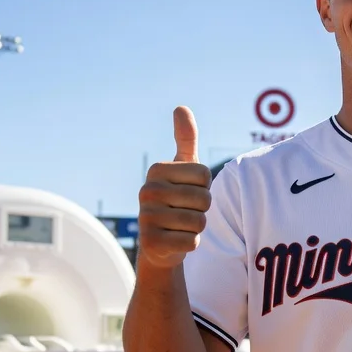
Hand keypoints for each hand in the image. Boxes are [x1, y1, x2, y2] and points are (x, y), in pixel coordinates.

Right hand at [137, 106, 211, 269]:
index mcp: (157, 170)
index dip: (205, 186)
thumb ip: (185, 140)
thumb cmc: (178, 200)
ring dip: (197, 227)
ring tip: (181, 225)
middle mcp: (147, 191)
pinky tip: (176, 241)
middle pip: (204, 198)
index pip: (204, 174)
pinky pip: (191, 242)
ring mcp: (146, 217)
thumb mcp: (183, 169)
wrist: (161, 244)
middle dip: (203, 209)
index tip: (189, 190)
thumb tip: (181, 107)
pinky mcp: (151, 243)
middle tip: (187, 211)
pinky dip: (190, 244)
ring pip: (199, 222)